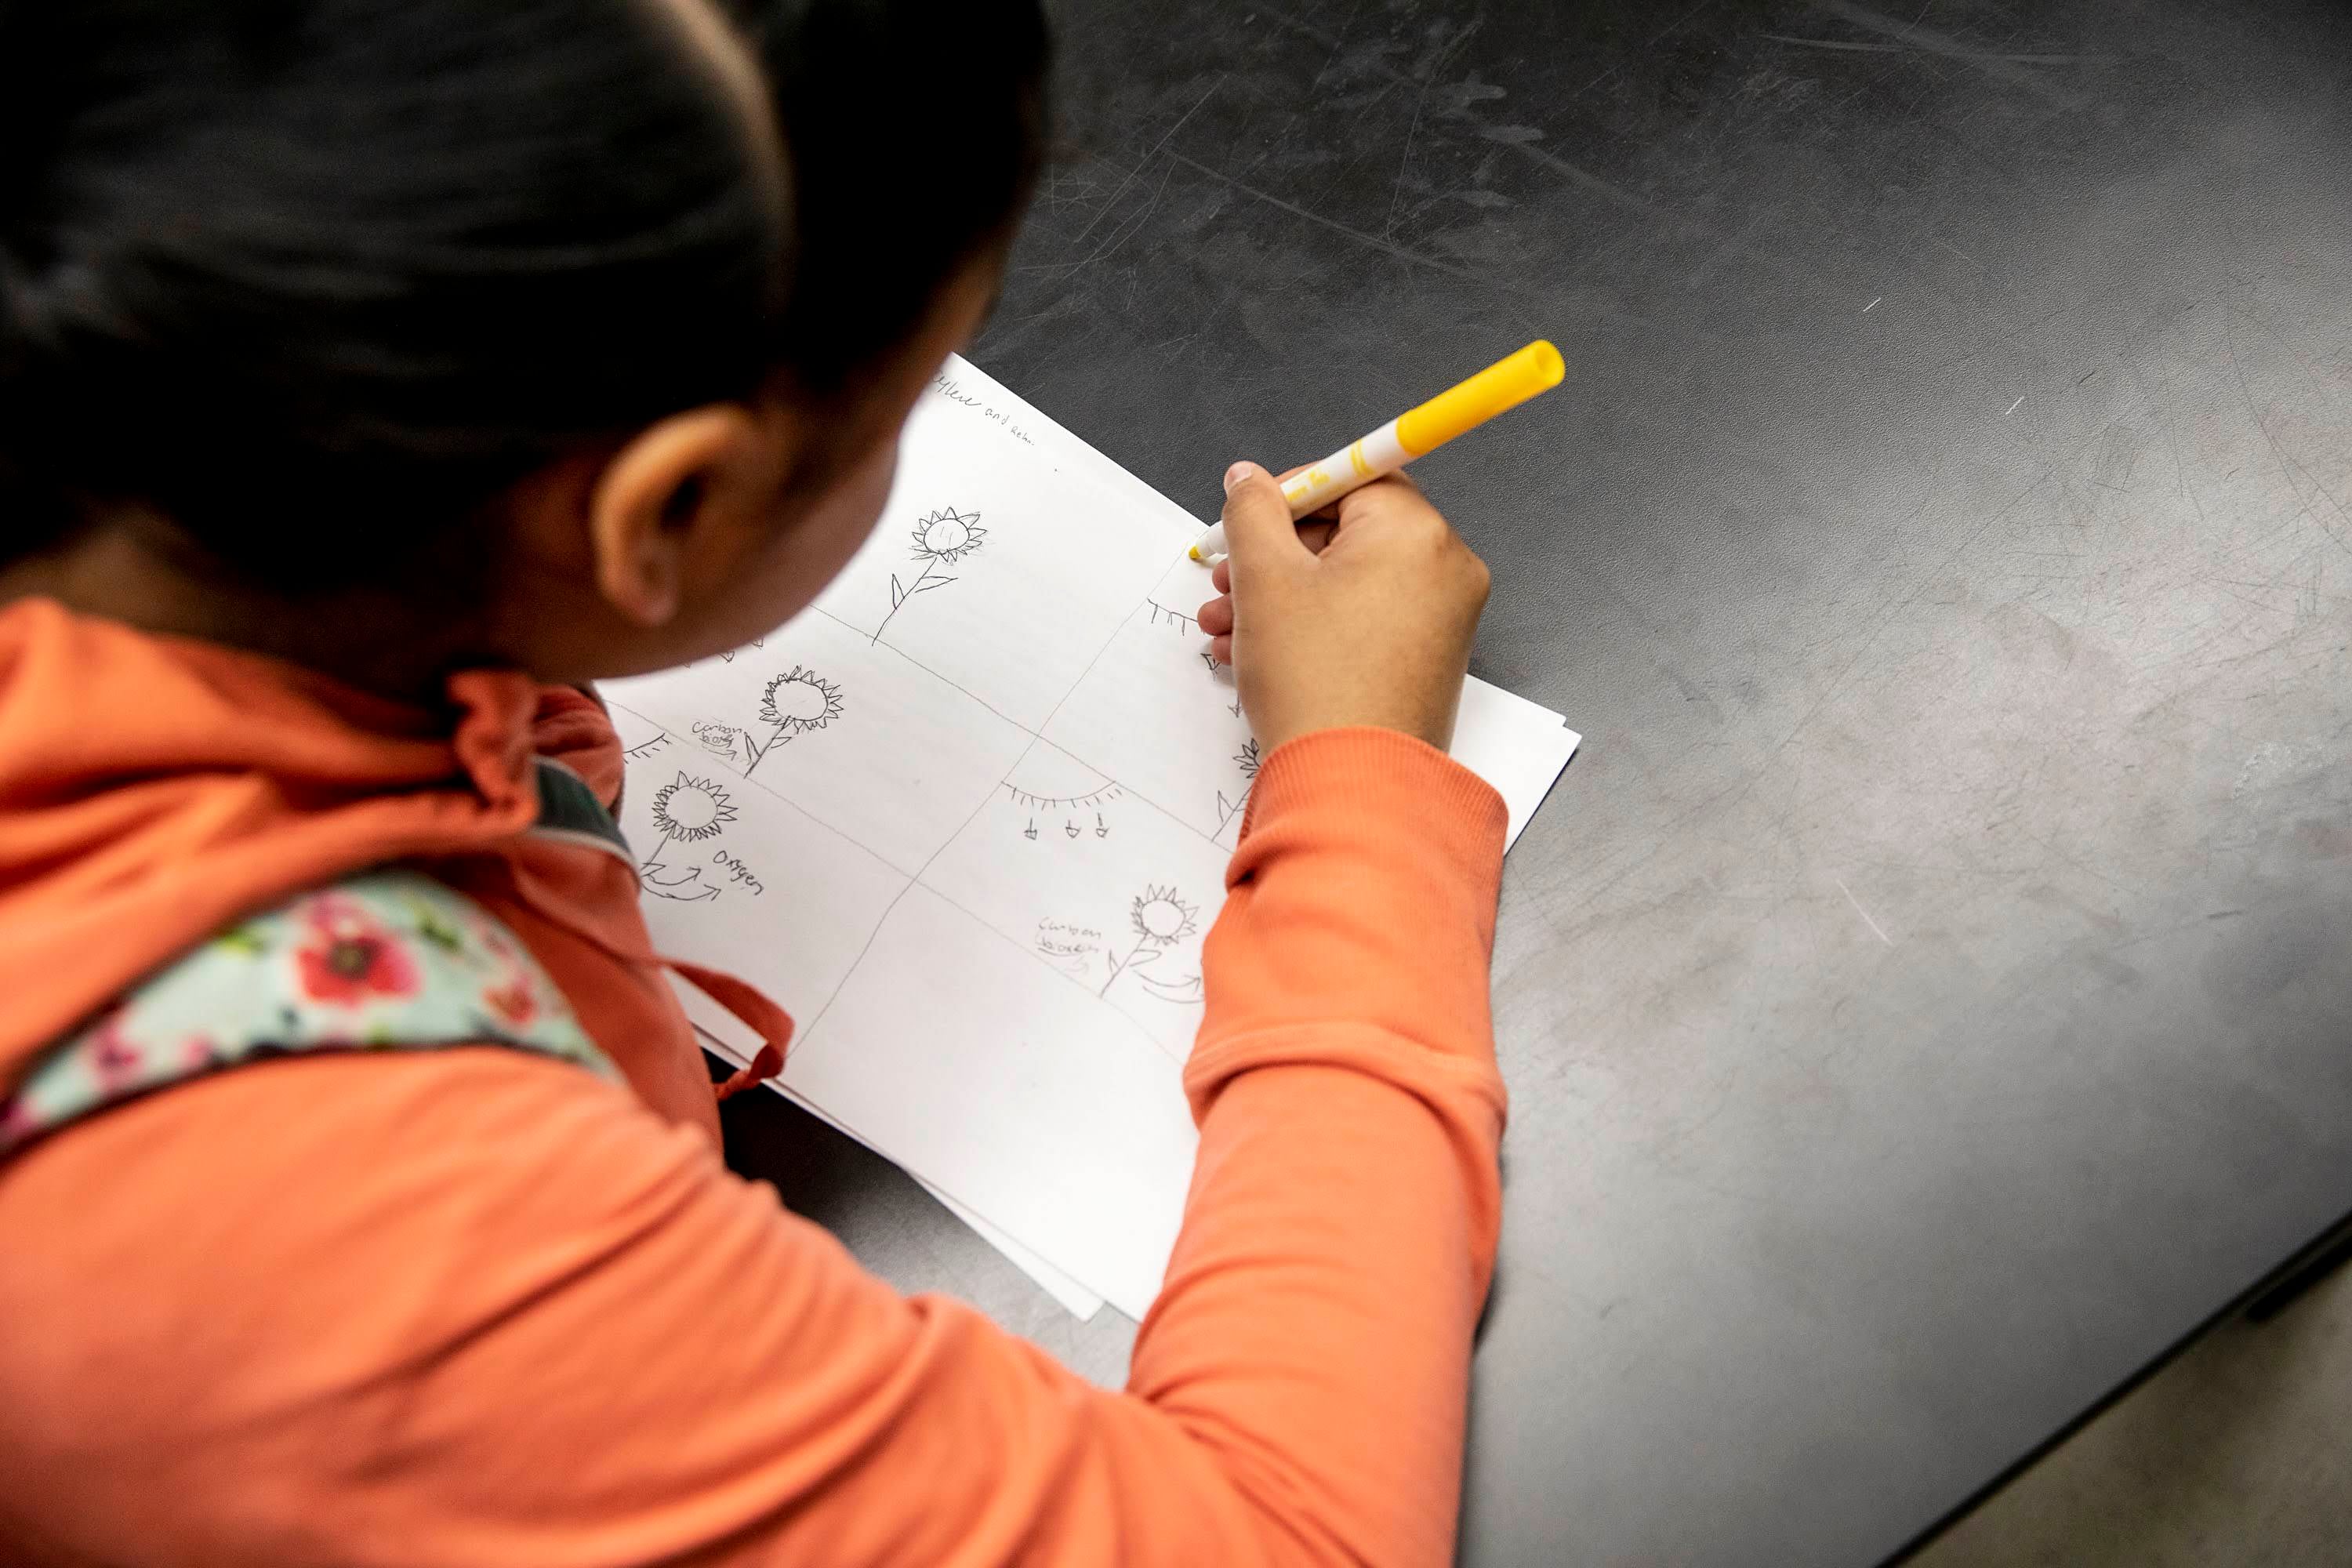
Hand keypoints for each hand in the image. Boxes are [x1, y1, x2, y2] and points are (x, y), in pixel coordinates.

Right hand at [1196, 461, 1488, 753]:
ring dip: (1280, 596)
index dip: (1288, 493)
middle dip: (1273, 555)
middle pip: (1348, 532)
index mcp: (1416, 533)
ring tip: (1227, 625)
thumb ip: (1253, 513)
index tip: (1245, 516)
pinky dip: (1312, 627)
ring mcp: (1442, 619)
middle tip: (1225, 578)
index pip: (1351, 476)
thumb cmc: (1317, 684)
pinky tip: (1255, 652)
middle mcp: (1444, 569)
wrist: (1352, 788)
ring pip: (1348, 583)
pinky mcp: (1426, 661)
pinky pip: (1363, 621)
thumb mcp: (1265, 580)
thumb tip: (1249, 480)